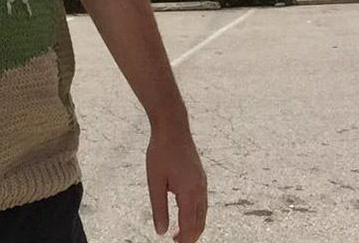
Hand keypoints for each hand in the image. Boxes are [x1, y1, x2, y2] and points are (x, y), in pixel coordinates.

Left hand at [146, 124, 207, 242]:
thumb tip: (161, 231)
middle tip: (176, 242)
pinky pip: (202, 202)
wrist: (173, 127)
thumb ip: (159, 208)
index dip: (183, 241)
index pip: (189, 226)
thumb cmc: (161, 151)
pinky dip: (196, 214)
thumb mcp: (155, 181)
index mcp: (189, 192)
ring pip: (203, 213)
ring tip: (179, 233)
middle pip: (200, 222)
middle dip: (190, 236)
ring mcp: (202, 182)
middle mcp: (200, 189)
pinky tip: (184, 213)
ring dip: (193, 226)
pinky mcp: (200, 176)